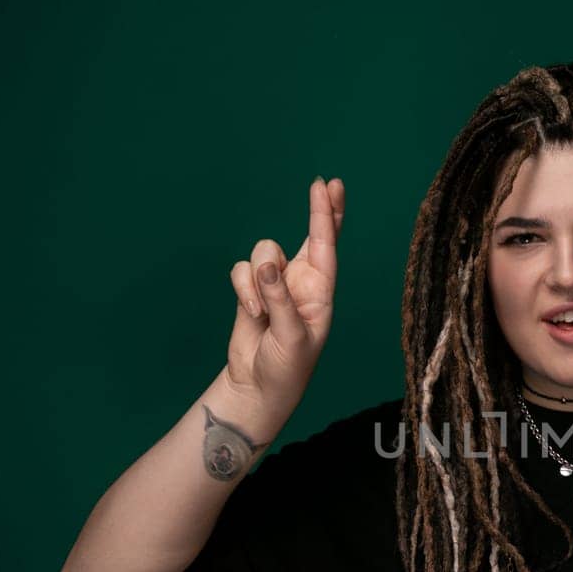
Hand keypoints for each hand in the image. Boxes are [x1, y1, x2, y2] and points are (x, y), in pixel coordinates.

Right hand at [224, 176, 344, 406]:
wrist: (257, 386)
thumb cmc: (287, 367)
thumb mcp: (292, 337)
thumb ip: (280, 300)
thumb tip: (267, 266)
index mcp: (321, 292)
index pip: (327, 247)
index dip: (329, 216)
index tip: (331, 187)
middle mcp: (302, 282)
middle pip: (306, 235)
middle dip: (315, 211)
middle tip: (321, 185)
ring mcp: (276, 283)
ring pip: (264, 252)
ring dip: (258, 278)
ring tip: (261, 312)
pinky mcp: (251, 289)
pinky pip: (241, 270)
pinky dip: (243, 288)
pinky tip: (251, 312)